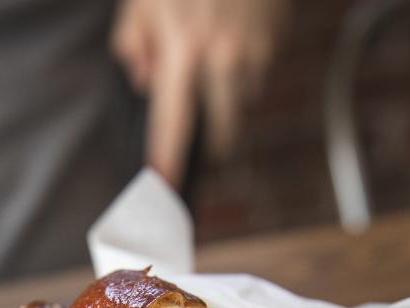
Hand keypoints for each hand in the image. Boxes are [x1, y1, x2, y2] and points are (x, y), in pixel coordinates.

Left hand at [112, 0, 287, 185]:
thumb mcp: (140, 2)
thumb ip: (133, 46)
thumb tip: (143, 83)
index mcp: (182, 53)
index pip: (173, 126)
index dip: (168, 162)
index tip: (164, 188)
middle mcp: (222, 60)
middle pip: (221, 131)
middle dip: (210, 144)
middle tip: (199, 149)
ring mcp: (255, 51)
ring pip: (244, 104)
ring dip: (229, 105)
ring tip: (214, 82)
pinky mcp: (276, 39)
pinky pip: (261, 75)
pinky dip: (247, 75)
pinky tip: (234, 51)